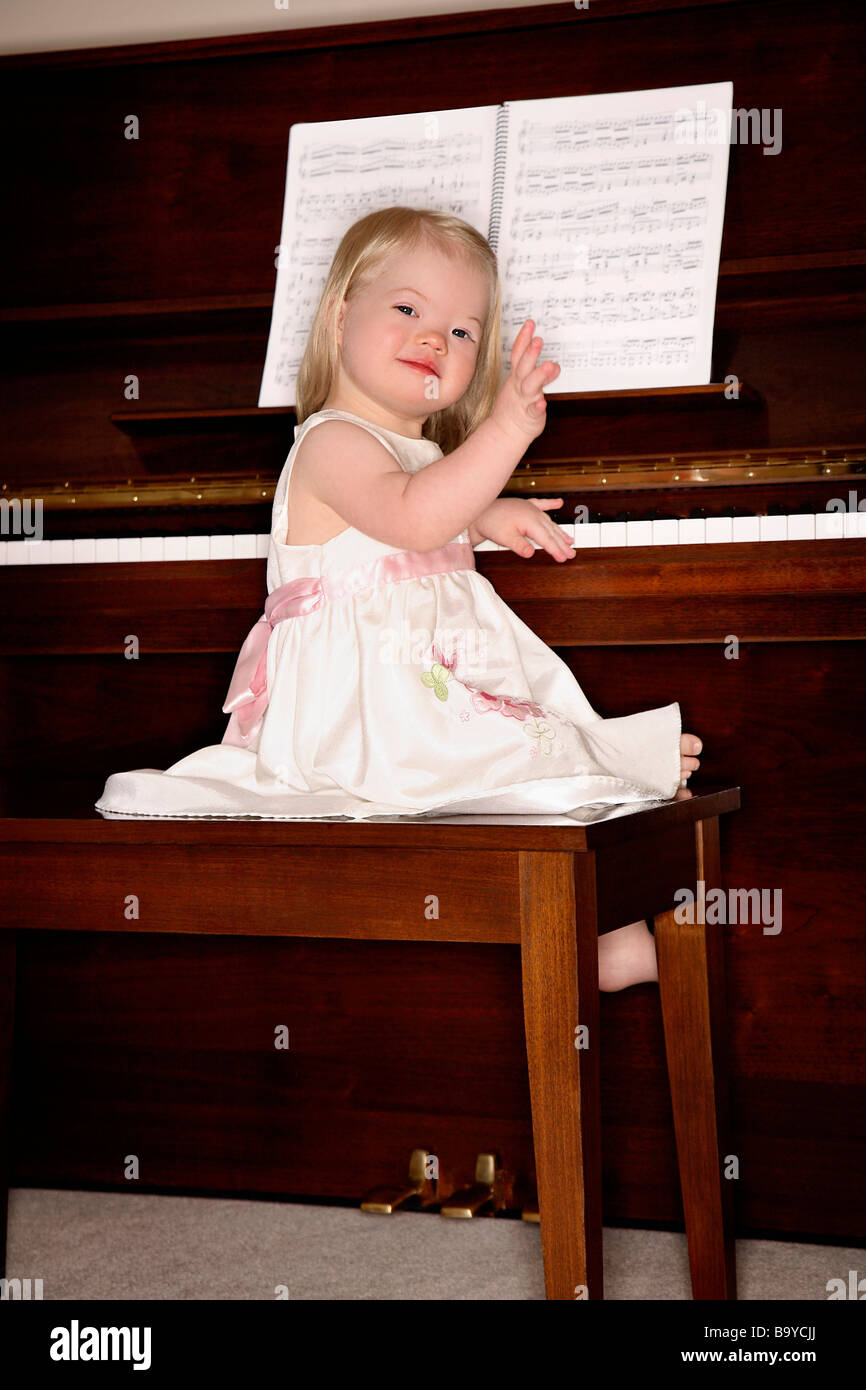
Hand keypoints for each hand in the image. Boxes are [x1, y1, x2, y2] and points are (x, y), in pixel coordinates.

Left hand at [475, 497, 575, 560]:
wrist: (480, 512)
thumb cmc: (491, 523)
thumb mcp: (505, 538)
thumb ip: (519, 546)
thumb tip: (530, 553)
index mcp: (530, 521)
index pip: (547, 539)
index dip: (556, 549)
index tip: (564, 558)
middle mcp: (533, 513)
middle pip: (551, 531)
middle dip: (562, 544)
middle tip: (572, 554)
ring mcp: (530, 508)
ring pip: (549, 521)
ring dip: (560, 531)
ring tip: (569, 540)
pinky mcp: (525, 505)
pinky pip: (541, 504)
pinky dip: (551, 504)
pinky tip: (559, 503)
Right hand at [491, 319, 560, 446]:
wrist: (506, 431)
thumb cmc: (517, 405)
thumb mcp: (524, 384)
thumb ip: (540, 373)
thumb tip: (554, 364)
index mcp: (518, 377)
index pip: (519, 354)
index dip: (523, 338)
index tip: (530, 323)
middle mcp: (520, 386)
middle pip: (524, 367)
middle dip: (531, 353)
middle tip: (538, 340)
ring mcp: (524, 400)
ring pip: (530, 386)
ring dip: (539, 375)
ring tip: (549, 366)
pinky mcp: (529, 415)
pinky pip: (533, 411)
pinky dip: (537, 407)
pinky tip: (542, 403)